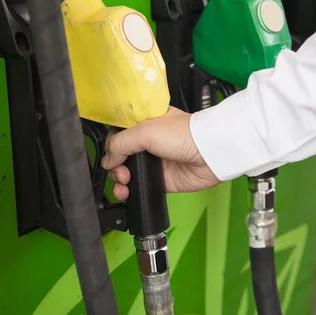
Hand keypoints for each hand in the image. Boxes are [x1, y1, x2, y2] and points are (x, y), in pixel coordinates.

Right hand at [101, 106, 219, 199]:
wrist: (208, 154)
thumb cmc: (185, 134)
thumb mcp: (145, 130)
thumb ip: (121, 143)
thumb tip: (107, 159)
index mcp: (143, 123)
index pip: (118, 133)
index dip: (110, 143)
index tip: (110, 151)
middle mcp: (147, 141)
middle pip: (119, 154)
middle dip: (113, 163)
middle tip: (120, 168)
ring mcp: (153, 161)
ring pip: (125, 172)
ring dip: (118, 179)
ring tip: (124, 181)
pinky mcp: (159, 179)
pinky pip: (137, 187)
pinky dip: (128, 191)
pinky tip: (126, 191)